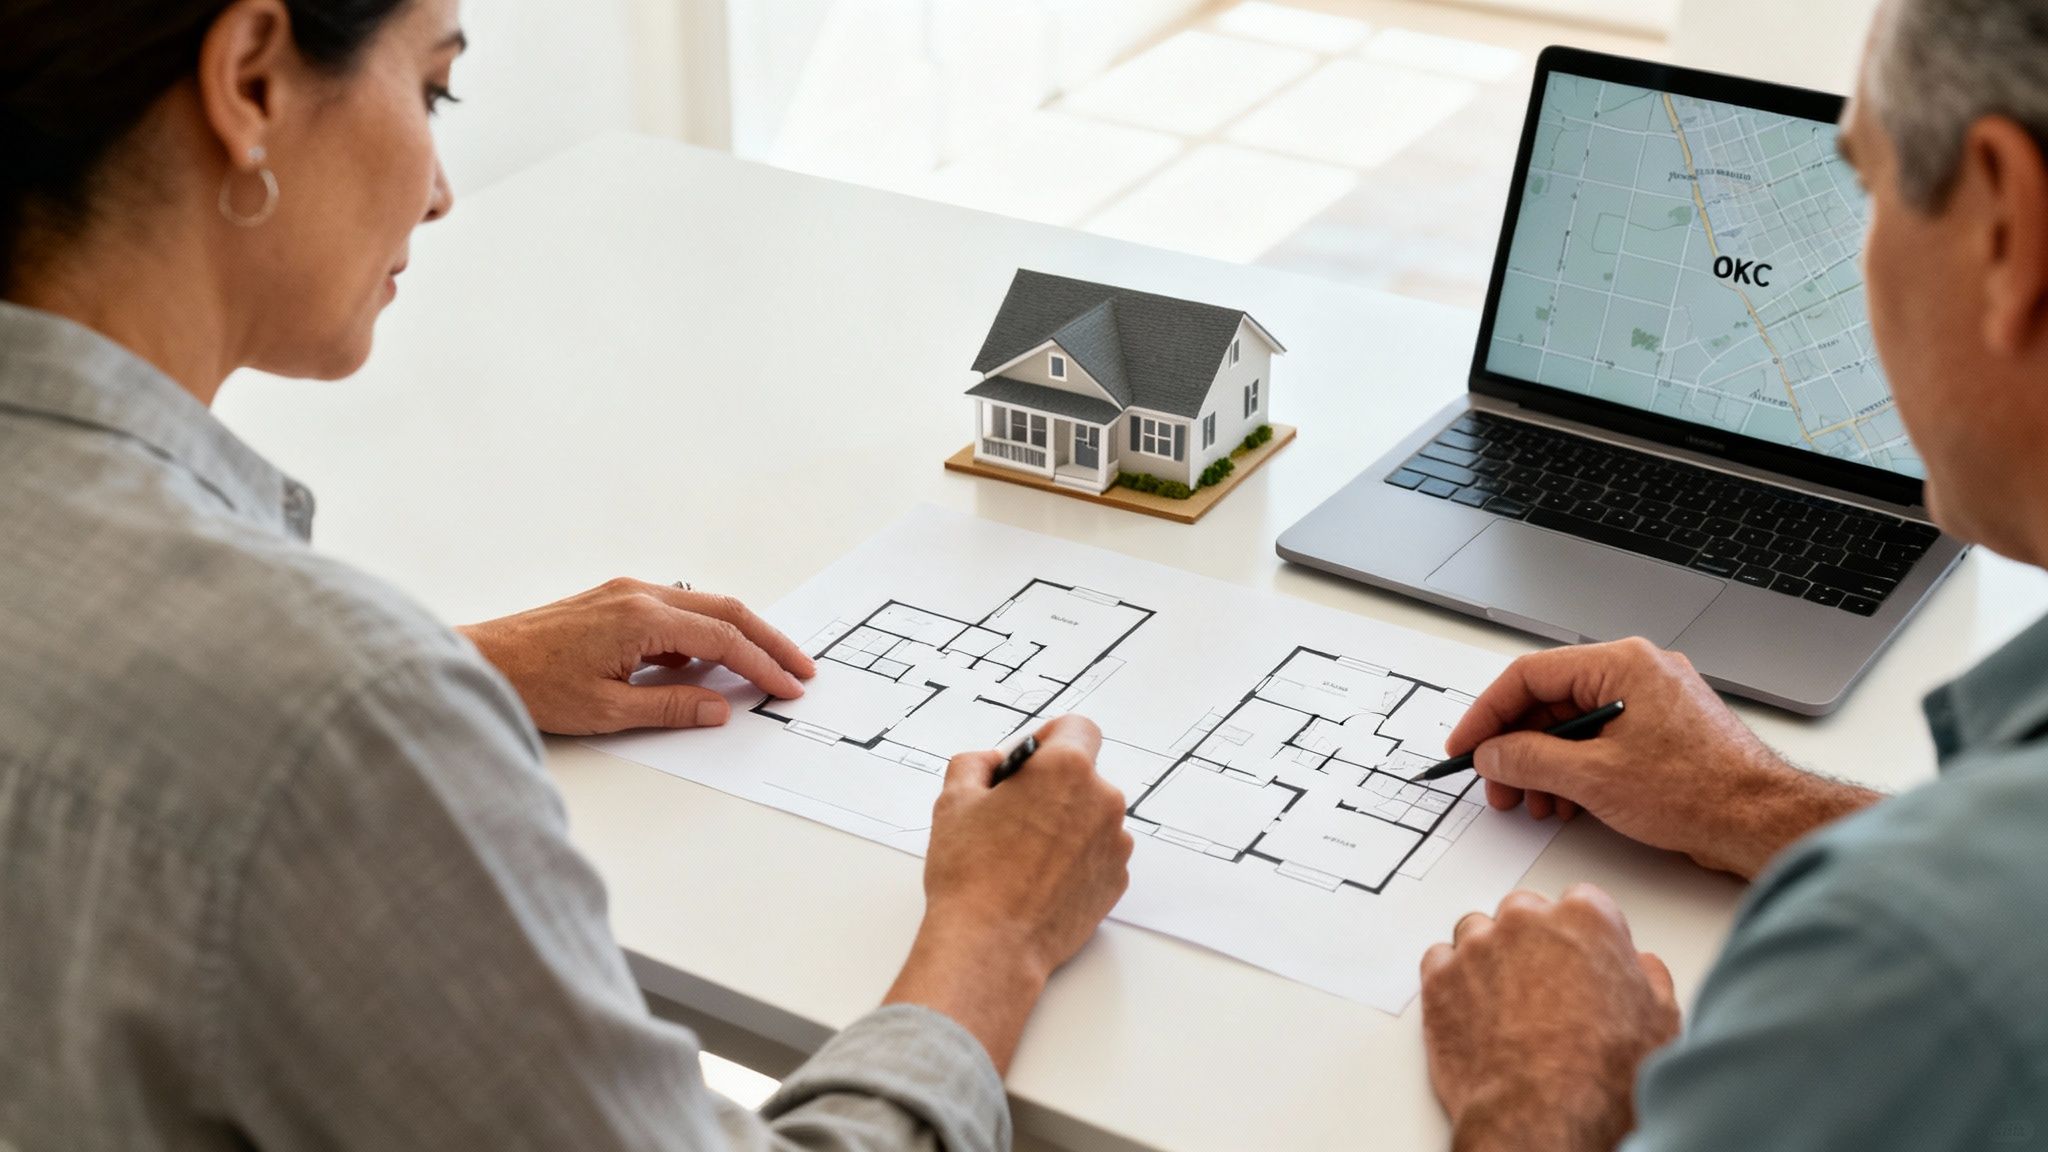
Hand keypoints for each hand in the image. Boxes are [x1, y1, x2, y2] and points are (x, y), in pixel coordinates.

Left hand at [456, 578, 813, 735]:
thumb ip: (671, 706)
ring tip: (765, 667)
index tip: (789, 686)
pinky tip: (706, 666)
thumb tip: (720, 707)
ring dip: (739, 635)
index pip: (723, 639)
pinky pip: (675, 611)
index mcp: (641, 618)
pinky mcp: (613, 600)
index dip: (763, 664)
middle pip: (725, 611)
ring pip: (703, 607)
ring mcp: (625, 593)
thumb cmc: (531, 685)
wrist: (477, 659)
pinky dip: (703, 634)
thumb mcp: (607, 711)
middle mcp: (638, 594)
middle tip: (800, 669)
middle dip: (768, 640)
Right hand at [884, 715, 1132, 1071]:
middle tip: (1011, 814)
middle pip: (1083, 775)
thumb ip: (975, 764)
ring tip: (1021, 854)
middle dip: (1051, 787)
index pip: (1076, 728)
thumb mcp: (954, 800)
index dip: (1049, 738)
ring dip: (1065, 824)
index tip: (1030, 760)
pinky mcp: (1116, 881)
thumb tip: (992, 763)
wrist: (991, 945)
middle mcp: (1103, 801)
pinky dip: (1074, 859)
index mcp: (1067, 769)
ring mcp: (1115, 844)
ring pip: (1091, 816)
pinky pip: (1097, 854)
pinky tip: (1038, 879)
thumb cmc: (972, 874)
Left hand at [1421, 885, 1678, 1151]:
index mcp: (1585, 920)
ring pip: (1477, 930)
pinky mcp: (1439, 978)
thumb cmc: (1603, 1075)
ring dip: (1489, 955)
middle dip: (1533, 939)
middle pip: (1525, 911)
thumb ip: (1650, 979)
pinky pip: (1439, 960)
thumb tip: (1644, 969)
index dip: (1584, 934)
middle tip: (1545, 984)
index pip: (1583, 902)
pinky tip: (1471, 1006)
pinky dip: (1452, 978)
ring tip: (1506, 1000)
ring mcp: (1477, 947)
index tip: (1585, 956)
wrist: (1545, 1114)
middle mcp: (1526, 922)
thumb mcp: (1660, 1023)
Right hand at [1447, 638, 1875, 878]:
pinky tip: (1566, 803)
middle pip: (1550, 701)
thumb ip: (1529, 759)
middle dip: (1516, 748)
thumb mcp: (1594, 777)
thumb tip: (1492, 753)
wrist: (1763, 821)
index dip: (1488, 714)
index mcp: (1622, 664)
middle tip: (1496, 785)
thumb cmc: (1701, 791)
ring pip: (1573, 726)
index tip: (1466, 746)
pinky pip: (1600, 741)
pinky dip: (1575, 770)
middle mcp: (1638, 673)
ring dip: (1543, 765)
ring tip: (1533, 804)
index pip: (1530, 676)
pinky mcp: (1662, 733)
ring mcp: (1652, 703)